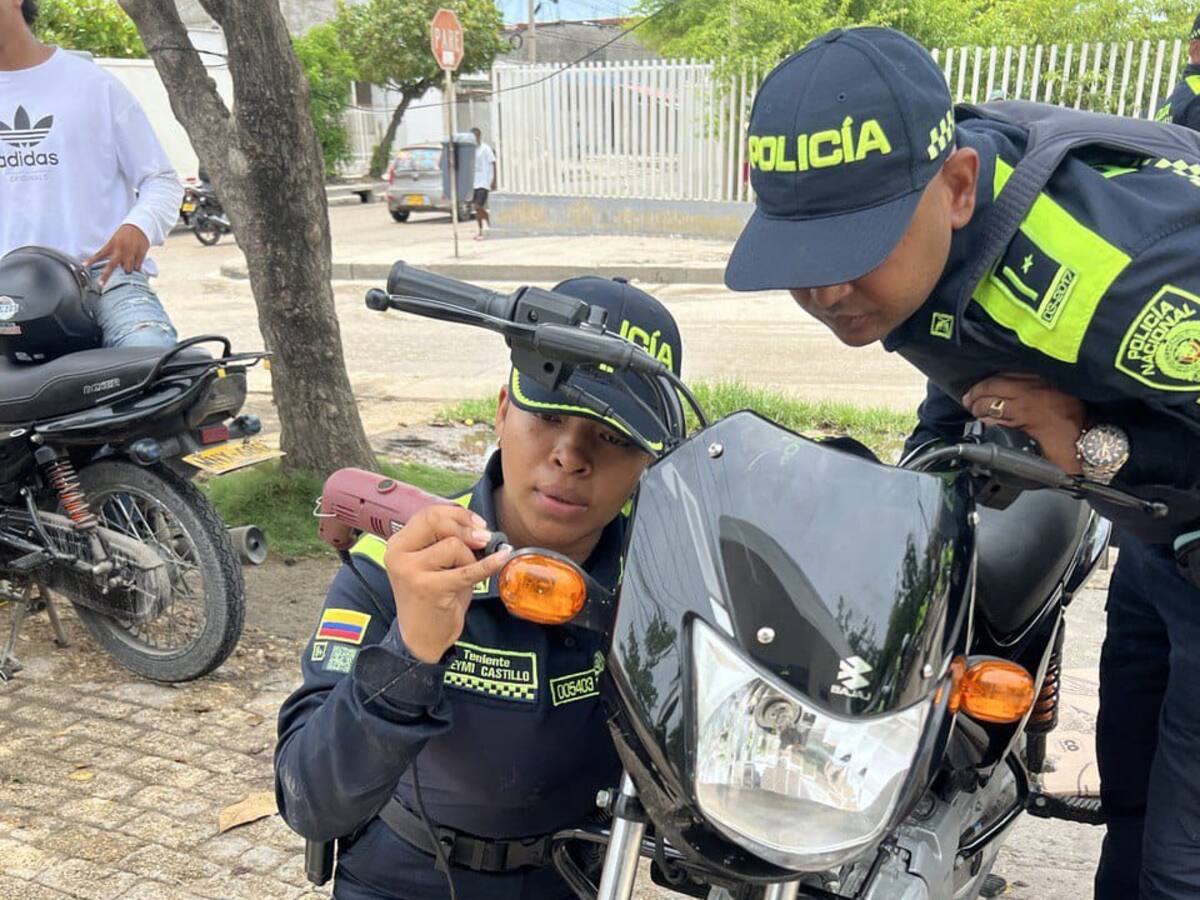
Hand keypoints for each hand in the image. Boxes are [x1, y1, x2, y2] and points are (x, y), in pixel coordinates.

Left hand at [84, 224, 149, 287]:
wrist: (139, 227)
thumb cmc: (125, 234)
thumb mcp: (115, 240)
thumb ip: (113, 252)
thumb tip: (115, 267)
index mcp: (112, 245)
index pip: (99, 254)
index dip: (91, 260)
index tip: (83, 266)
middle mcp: (120, 250)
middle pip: (112, 266)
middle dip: (106, 276)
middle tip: (100, 284)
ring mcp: (130, 253)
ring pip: (128, 269)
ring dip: (127, 270)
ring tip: (128, 265)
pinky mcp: (140, 254)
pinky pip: (138, 267)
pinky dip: (136, 266)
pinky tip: (136, 261)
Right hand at [382, 505, 510, 663]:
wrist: (422, 636)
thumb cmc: (433, 596)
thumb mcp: (435, 563)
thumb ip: (448, 540)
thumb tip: (481, 528)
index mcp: (398, 543)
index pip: (428, 513)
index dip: (457, 514)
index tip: (477, 523)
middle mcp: (399, 554)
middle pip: (436, 522)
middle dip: (465, 528)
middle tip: (484, 538)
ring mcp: (411, 571)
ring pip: (453, 545)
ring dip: (470, 557)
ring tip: (467, 574)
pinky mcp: (429, 588)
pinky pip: (467, 570)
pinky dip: (488, 564)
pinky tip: (501, 558)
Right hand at [963, 374, 1086, 473]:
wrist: (1099, 441)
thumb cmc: (1071, 451)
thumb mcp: (1035, 452)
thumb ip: (1008, 437)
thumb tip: (988, 424)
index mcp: (1027, 411)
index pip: (991, 404)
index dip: (978, 408)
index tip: (972, 412)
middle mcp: (1033, 391)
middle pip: (995, 384)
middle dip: (978, 392)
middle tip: (969, 400)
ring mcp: (1044, 382)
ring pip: (1008, 374)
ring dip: (991, 381)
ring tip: (980, 389)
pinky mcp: (1053, 379)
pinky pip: (1023, 371)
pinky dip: (1009, 374)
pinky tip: (1003, 379)